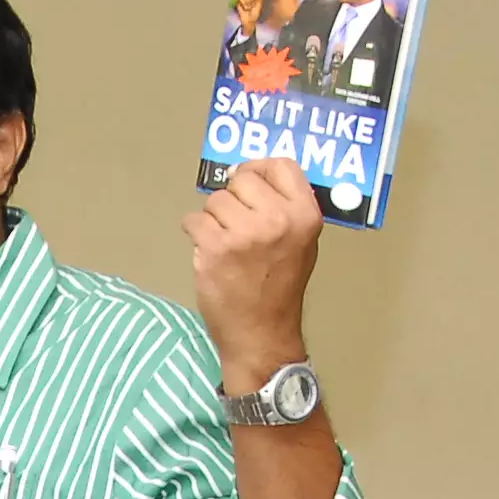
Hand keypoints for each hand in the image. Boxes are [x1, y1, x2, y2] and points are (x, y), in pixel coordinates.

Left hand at [184, 158, 325, 388]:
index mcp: (305, 214)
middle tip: (236, 225)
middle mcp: (278, 219)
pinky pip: (194, 220)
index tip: (247, 182)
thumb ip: (286, 207)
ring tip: (226, 244)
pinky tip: (208, 251)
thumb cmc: (280, 287)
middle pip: (242, 179)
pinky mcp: (215, 248)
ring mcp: (245, 233)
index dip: (259, 169)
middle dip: (233, 199)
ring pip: (215, 200)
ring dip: (213, 219)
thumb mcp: (301, 242)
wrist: (262, 332)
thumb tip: (253, 176)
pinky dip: (195, 233)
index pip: (280, 165)